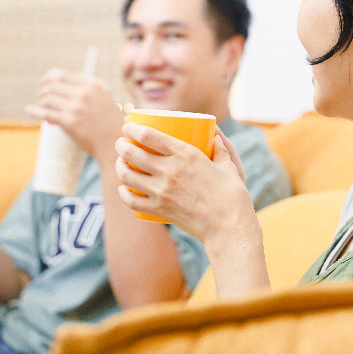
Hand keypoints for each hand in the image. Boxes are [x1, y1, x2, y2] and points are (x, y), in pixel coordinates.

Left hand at [25, 68, 123, 159]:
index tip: (45, 82)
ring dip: (40, 102)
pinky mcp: (69, 122)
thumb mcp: (104, 99)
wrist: (115, 143)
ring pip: (48, 99)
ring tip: (40, 106)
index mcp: (92, 86)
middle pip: (52, 85)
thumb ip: (87, 91)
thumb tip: (64, 87)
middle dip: (43, 90)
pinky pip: (46, 113)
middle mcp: (83, 94)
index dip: (50, 77)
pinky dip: (35, 110)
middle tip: (40, 95)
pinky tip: (29, 110)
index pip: (63, 75)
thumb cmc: (109, 122)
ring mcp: (76, 108)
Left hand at [114, 123, 254, 242]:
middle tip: (121, 143)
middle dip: (121, 145)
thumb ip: (221, 149)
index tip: (127, 126)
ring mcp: (163, 192)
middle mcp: (170, 171)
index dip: (133, 128)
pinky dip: (124, 193)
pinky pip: (132, 201)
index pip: (149, 135)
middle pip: (132, 153)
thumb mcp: (228, 166)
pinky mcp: (160, 210)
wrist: (229, 227)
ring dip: (120, 167)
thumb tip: (216, 137)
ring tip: (121, 163)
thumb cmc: (232, 195)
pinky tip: (123, 188)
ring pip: (128, 176)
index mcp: (186, 154)